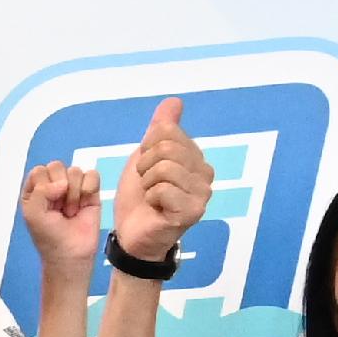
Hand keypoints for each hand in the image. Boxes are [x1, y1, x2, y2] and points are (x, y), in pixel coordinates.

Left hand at [17, 159, 103, 272]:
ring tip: (71, 211)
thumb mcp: (32, 214)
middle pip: (57, 166)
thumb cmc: (49, 236)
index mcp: (35, 189)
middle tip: (59, 210)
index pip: (39, 171)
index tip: (46, 204)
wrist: (71, 254)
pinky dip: (89, 188)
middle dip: (59, 189)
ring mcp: (73, 187)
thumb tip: (63, 182)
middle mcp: (53, 185)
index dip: (44, 185)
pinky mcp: (91, 191)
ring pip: (75, 170)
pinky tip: (85, 204)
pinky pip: (92, 174)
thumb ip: (40, 191)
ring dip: (73, 194)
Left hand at [113, 98, 213, 263]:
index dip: (146, 147)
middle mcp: (205, 174)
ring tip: (150, 196)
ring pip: (164, 167)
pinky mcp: (193, 211)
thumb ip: (161, 130)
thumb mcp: (144, 157)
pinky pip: (163, 189)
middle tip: (146, 184)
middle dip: (145, 165)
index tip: (146, 167)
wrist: (131, 235)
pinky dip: (150, 198)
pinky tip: (155, 208)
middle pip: (166, 147)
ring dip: (146, 182)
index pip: (167, 131)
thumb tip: (174, 101)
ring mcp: (202, 193)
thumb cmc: (139, 198)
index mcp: (196, 157)